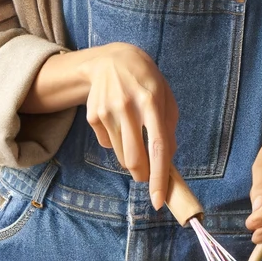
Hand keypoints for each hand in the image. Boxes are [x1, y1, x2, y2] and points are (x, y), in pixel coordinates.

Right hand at [80, 43, 179, 209]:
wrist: (112, 60)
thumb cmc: (146, 81)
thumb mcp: (166, 97)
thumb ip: (169, 129)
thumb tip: (167, 162)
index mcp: (152, 101)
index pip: (158, 146)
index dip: (159, 176)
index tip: (158, 200)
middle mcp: (128, 106)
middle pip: (134, 158)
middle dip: (142, 174)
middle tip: (146, 174)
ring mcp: (107, 111)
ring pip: (120, 156)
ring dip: (130, 157)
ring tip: (133, 133)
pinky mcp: (92, 115)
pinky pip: (106, 144)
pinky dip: (115, 142)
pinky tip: (118, 121)